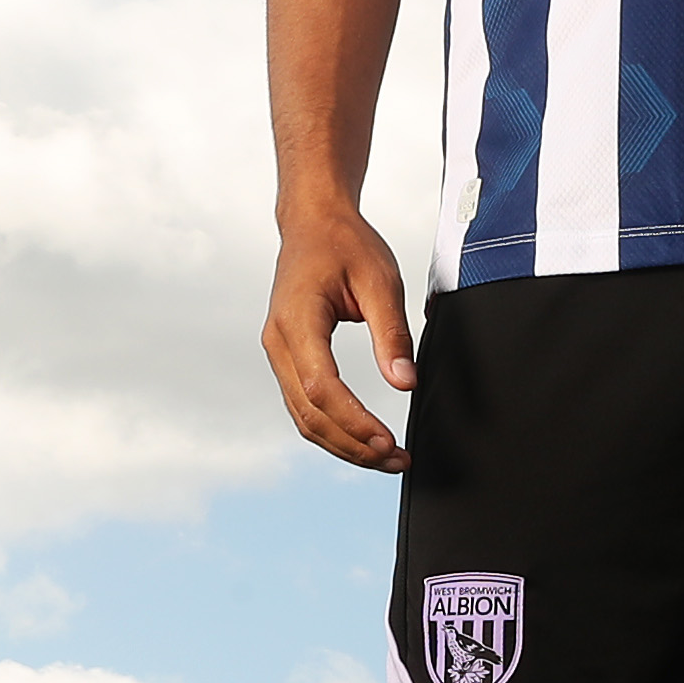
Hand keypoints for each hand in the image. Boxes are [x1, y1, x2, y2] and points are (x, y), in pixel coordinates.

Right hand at [263, 196, 418, 469]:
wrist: (313, 222)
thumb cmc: (345, 243)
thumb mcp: (381, 281)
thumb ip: (392, 334)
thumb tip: (404, 383)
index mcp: (297, 320)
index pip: (321, 388)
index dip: (354, 421)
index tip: (388, 442)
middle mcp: (278, 342)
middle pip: (309, 414)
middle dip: (353, 446)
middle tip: (396, 460)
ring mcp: (278, 352)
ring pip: (303, 418)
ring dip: (343, 444)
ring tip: (386, 458)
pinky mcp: (288, 358)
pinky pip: (304, 406)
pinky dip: (333, 429)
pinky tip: (363, 439)